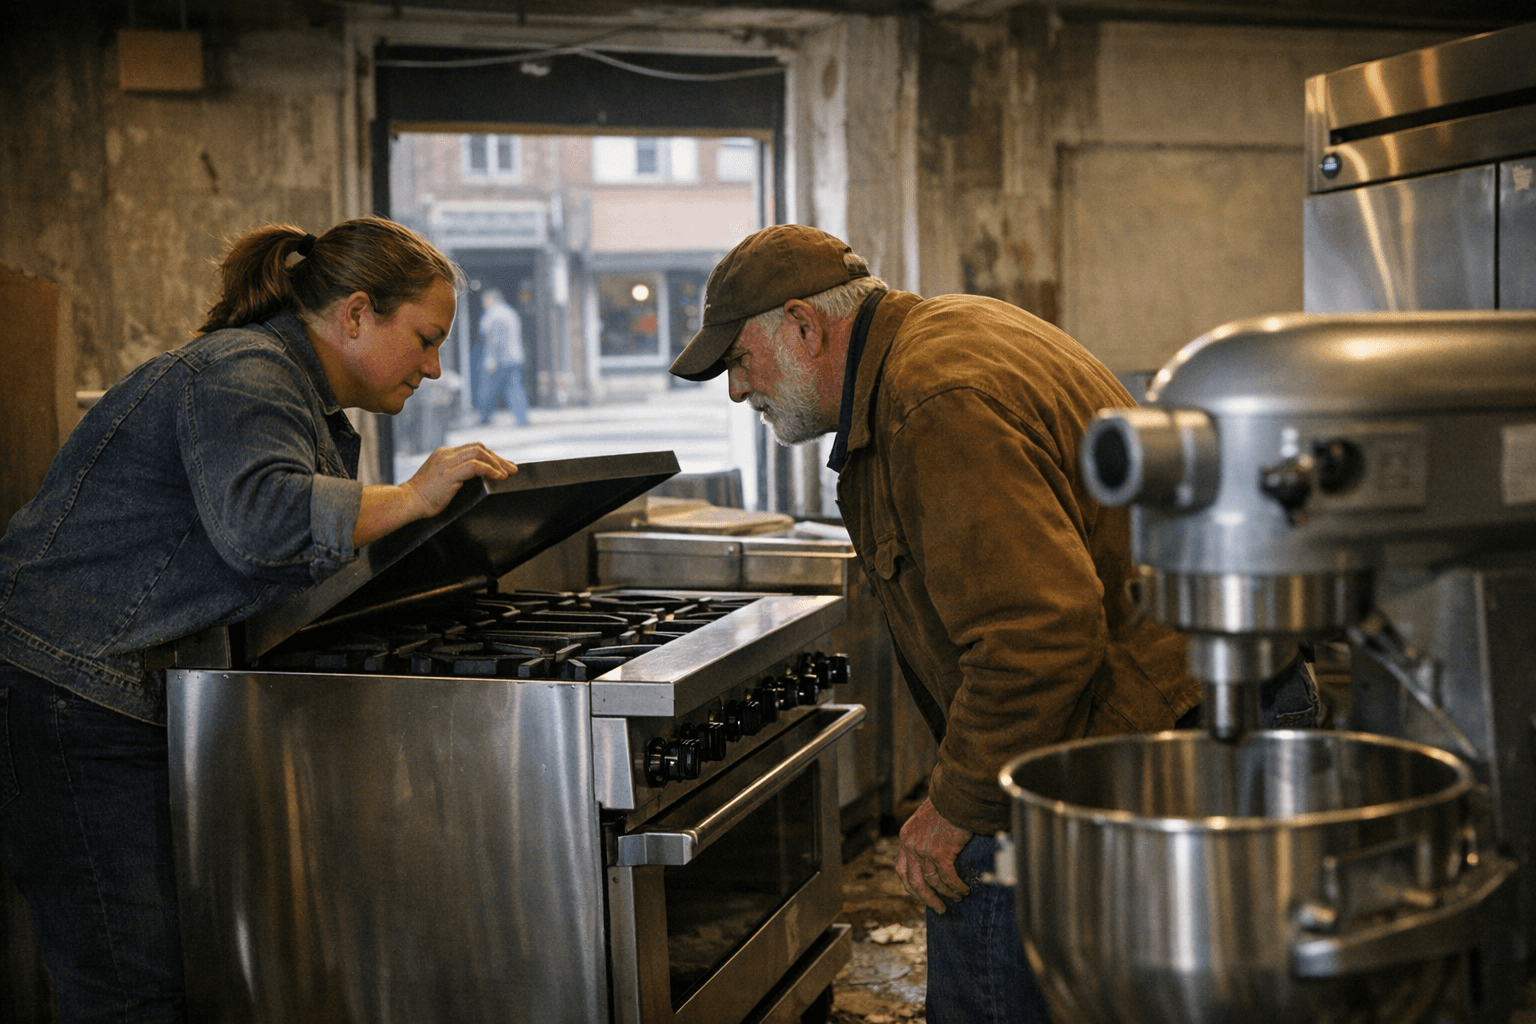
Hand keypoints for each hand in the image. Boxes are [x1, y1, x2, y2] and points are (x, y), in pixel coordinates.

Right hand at [400, 442, 517, 518]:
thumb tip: (479, 479)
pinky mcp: (448, 474)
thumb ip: (457, 475)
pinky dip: (490, 470)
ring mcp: (446, 463)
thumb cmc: (424, 497)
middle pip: (479, 448)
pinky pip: (475, 466)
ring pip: (479, 453)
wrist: (407, 502)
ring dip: (498, 463)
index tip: (504, 465)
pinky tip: (499, 477)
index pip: (473, 448)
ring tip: (508, 473)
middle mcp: (445, 454)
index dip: (491, 456)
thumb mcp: (442, 480)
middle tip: (513, 469)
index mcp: (444, 454)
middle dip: (498, 458)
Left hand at [894, 798, 971, 913]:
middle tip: (938, 908)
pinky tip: (964, 889)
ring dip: (947, 893)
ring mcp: (924, 851)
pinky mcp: (941, 853)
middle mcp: (911, 846)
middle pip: (915, 882)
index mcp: (905, 838)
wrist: (954, 796)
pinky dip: (956, 886)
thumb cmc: (944, 806)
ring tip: (958, 898)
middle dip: (927, 899)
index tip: (920, 895)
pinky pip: (948, 877)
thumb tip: (932, 858)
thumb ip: (922, 838)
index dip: (910, 886)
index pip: (902, 869)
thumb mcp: (924, 821)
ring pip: (934, 882)